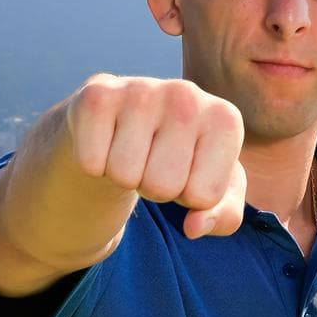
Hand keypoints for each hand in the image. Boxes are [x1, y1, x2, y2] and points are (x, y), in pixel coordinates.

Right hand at [65, 73, 246, 238]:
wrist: (127, 117)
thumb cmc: (179, 157)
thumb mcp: (213, 187)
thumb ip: (223, 216)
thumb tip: (194, 227)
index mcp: (225, 120)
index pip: (203, 197)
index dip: (188, 196)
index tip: (186, 171)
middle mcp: (188, 95)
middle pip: (162, 186)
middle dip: (154, 188)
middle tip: (153, 161)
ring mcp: (142, 90)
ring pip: (124, 175)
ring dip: (125, 176)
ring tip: (133, 150)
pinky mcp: (98, 95)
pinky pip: (91, 163)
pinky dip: (95, 164)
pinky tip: (108, 140)